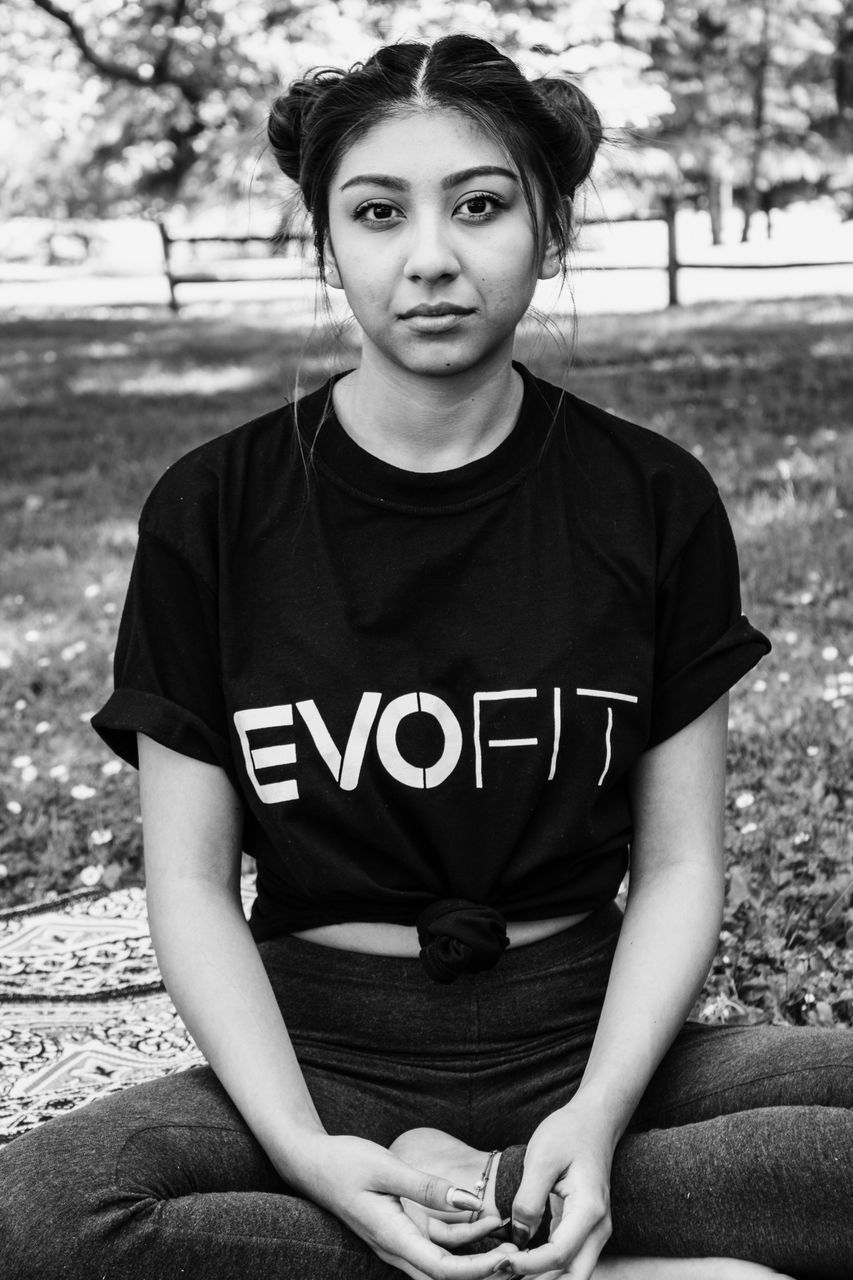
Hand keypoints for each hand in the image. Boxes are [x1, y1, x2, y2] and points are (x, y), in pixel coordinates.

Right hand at [285, 1132, 517, 1279]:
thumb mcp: (385, 1168)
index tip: (509, 1257)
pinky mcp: (401, 1230)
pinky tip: (483, 1220)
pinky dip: (462, 1237)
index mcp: (393, 1239)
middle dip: (484, 1272)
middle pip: (447, 1276)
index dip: (479, 1271)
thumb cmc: (344, 1162)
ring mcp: (399, 1241)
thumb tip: (467, 1201)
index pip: (444, 1271)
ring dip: (476, 1255)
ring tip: (510, 1236)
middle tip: (521, 1255)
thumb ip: (426, 1186)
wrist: (312, 1163)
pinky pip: (437, 1244)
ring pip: (444, 1262)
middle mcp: (397, 1249)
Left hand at [507, 1101, 615, 1279]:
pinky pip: (568, 1258)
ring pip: (572, 1273)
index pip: (558, 1255)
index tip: (499, 1262)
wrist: (594, 1120)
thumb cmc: (568, 1132)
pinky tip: (519, 1263)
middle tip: (503, 1276)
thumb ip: (528, 1200)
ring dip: (542, 1278)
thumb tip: (518, 1237)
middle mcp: (598, 1227)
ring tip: (507, 1272)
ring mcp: (594, 1230)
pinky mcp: (584, 1228)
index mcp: (589, 1210)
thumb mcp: (541, 1158)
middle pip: (574, 1277)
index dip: (527, 1265)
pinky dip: (546, 1267)